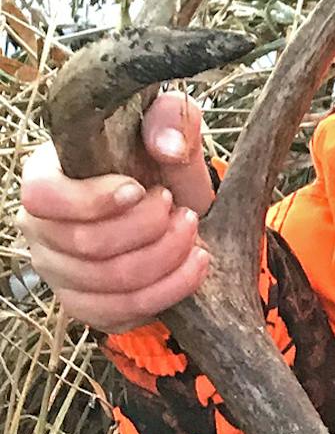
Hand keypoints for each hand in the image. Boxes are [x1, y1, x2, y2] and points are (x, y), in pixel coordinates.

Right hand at [18, 92, 214, 332]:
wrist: (175, 212)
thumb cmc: (159, 168)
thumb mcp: (170, 132)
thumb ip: (168, 121)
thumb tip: (166, 145)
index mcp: (44, 178)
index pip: (42, 196)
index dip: (92, 199)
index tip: (140, 189)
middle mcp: (40, 229)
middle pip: (84, 243)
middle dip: (147, 229)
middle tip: (182, 210)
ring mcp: (59, 273)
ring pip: (110, 281)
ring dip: (164, 257)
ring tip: (193, 232)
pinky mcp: (87, 306)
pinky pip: (123, 312)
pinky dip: (169, 290)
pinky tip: (195, 264)